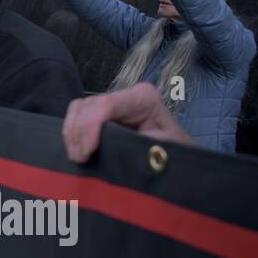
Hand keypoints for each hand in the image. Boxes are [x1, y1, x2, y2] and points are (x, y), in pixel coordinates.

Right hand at [62, 83, 193, 163]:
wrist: (185, 162)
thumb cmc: (178, 156)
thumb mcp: (164, 150)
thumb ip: (138, 144)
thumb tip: (108, 147)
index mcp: (144, 98)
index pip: (106, 104)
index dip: (89, 126)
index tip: (86, 153)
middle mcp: (127, 95)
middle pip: (88, 105)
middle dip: (78, 132)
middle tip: (78, 160)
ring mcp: (114, 103)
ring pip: (79, 109)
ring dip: (72, 133)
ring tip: (77, 158)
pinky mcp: (105, 114)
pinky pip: (78, 116)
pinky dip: (72, 133)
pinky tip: (76, 150)